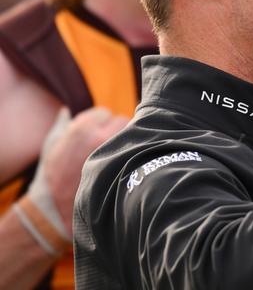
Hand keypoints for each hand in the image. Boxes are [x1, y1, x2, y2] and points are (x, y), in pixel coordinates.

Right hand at [28, 107, 128, 236]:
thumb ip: (62, 125)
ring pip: (132, 135)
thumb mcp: (52, 146)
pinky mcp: (124, 165)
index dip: (102, 123)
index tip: (99, 132)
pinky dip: (133, 155)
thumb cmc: (53, 175)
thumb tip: (66, 110)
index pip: (105, 113)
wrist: (58, 207)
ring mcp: (114, 151)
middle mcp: (100, 136)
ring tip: (119, 155)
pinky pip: (136, 152)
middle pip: (122, 121)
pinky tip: (125, 163)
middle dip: (118, 130)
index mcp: (82, 128)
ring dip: (128, 141)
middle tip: (111, 143)